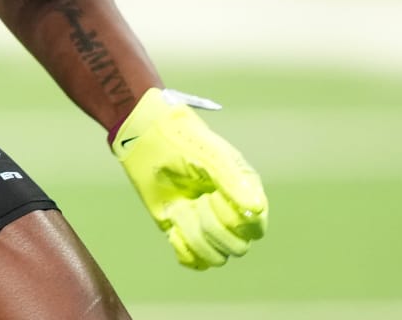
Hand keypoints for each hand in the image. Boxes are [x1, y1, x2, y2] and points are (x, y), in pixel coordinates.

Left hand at [111, 87, 268, 268]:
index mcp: (245, 192)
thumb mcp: (209, 155)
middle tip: (196, 201)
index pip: (256, 228)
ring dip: (194, 236)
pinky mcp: (186, 233)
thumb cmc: (182, 141)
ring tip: (180, 210)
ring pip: (216, 258)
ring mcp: (208, 225)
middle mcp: (231, 213)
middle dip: (212, 227)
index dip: (235, 220)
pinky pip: (194, 261)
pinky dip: (183, 248)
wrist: (145, 140)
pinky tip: (173, 225)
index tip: (214, 195)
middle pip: (237, 247)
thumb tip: (256, 209)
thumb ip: (232, 180)